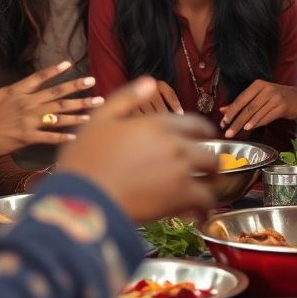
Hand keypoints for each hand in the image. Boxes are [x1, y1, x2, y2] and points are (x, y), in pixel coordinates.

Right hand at [0, 36, 102, 160]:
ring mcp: (27, 122)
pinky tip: (76, 136)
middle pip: (56, 95)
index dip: (54, 71)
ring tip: (94, 107)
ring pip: (58, 116)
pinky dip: (63, 137)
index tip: (69, 65)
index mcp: (14, 91)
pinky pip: (49, 137)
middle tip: (93, 82)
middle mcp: (25, 104)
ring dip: (78, 111)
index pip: (39, 78)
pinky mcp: (26, 138)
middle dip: (77, 89)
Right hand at [59, 77, 218, 222]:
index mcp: (157, 124)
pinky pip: (204, 201)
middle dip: (211, 162)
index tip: (206, 138)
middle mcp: (174, 144)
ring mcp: (180, 170)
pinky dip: (205, 208)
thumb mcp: (100, 118)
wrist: (84, 198)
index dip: (204, 131)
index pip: (195, 123)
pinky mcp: (180, 196)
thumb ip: (127, 97)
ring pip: (211, 175)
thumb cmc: (86, 159)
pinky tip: (199, 215)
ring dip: (212, 184)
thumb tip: (150, 82)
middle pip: (208, 151)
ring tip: (207, 194)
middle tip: (210, 171)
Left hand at [219, 81, 296, 136]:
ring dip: (243, 124)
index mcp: (258, 85)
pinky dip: (257, 123)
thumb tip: (223, 110)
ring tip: (235, 132)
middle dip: (235, 121)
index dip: (230, 111)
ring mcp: (275, 97)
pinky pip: (266, 116)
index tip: (222, 122)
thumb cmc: (277, 98)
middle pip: (247, 107)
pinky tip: (249, 128)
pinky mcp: (282, 106)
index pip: (240, 99)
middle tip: (227, 132)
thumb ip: (243, 103)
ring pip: (255, 112)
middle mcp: (266, 89)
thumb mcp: (260, 97)